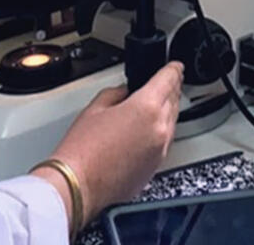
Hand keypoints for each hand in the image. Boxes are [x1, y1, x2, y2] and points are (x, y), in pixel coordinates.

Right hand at [33, 61, 183, 224]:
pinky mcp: (155, 167)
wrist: (78, 185)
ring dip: (168, 110)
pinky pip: (165, 142)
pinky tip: (147, 129)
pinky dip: (161, 131)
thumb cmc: (82, 151)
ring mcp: (160, 151)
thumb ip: (115, 94)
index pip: (169, 80)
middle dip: (172, 88)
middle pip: (174, 101)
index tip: (176, 67)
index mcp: (146, 108)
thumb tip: (124, 93)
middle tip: (168, 81)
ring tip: (157, 103)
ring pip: (173, 122)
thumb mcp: (94, 108)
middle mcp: (159, 129)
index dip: (174, 70)